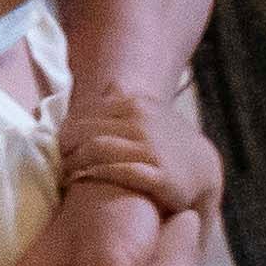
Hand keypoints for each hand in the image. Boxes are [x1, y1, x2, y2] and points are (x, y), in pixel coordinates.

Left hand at [59, 87, 218, 220]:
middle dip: (65, 147)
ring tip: (65, 176)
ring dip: (74, 163)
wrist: (207, 174)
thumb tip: (110, 84)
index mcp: (138, 104)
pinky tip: (83, 182)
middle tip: (58, 163)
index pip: (86, 113)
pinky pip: (118, 171)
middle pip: (85, 130)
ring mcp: (152, 148)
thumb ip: (130, 103)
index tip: (59, 146)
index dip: (67, 130)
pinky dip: (94, 175)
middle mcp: (143, 121)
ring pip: (96, 149)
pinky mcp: (160, 175)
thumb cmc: (174, 147)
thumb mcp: (155, 116)